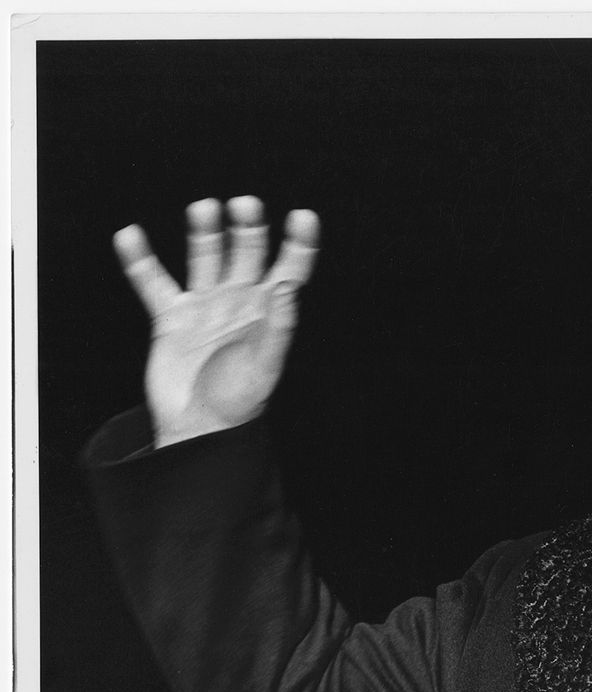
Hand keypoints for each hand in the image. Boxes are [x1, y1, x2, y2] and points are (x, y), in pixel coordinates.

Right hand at [113, 196, 319, 447]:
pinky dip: (140, 259)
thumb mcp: (264, 365)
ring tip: (205, 208)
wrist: (198, 428)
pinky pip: (153, 282)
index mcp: (268, 314)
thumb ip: (278, 326)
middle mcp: (238, 303)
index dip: (298, 244)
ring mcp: (205, 307)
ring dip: (205, 232)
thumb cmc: (238, 401)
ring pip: (205, 258)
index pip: (289, 271)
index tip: (303, 216)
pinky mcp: (171, 317)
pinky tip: (130, 235)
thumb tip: (286, 286)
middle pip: (247, 254)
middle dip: (248, 228)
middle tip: (245, 204)